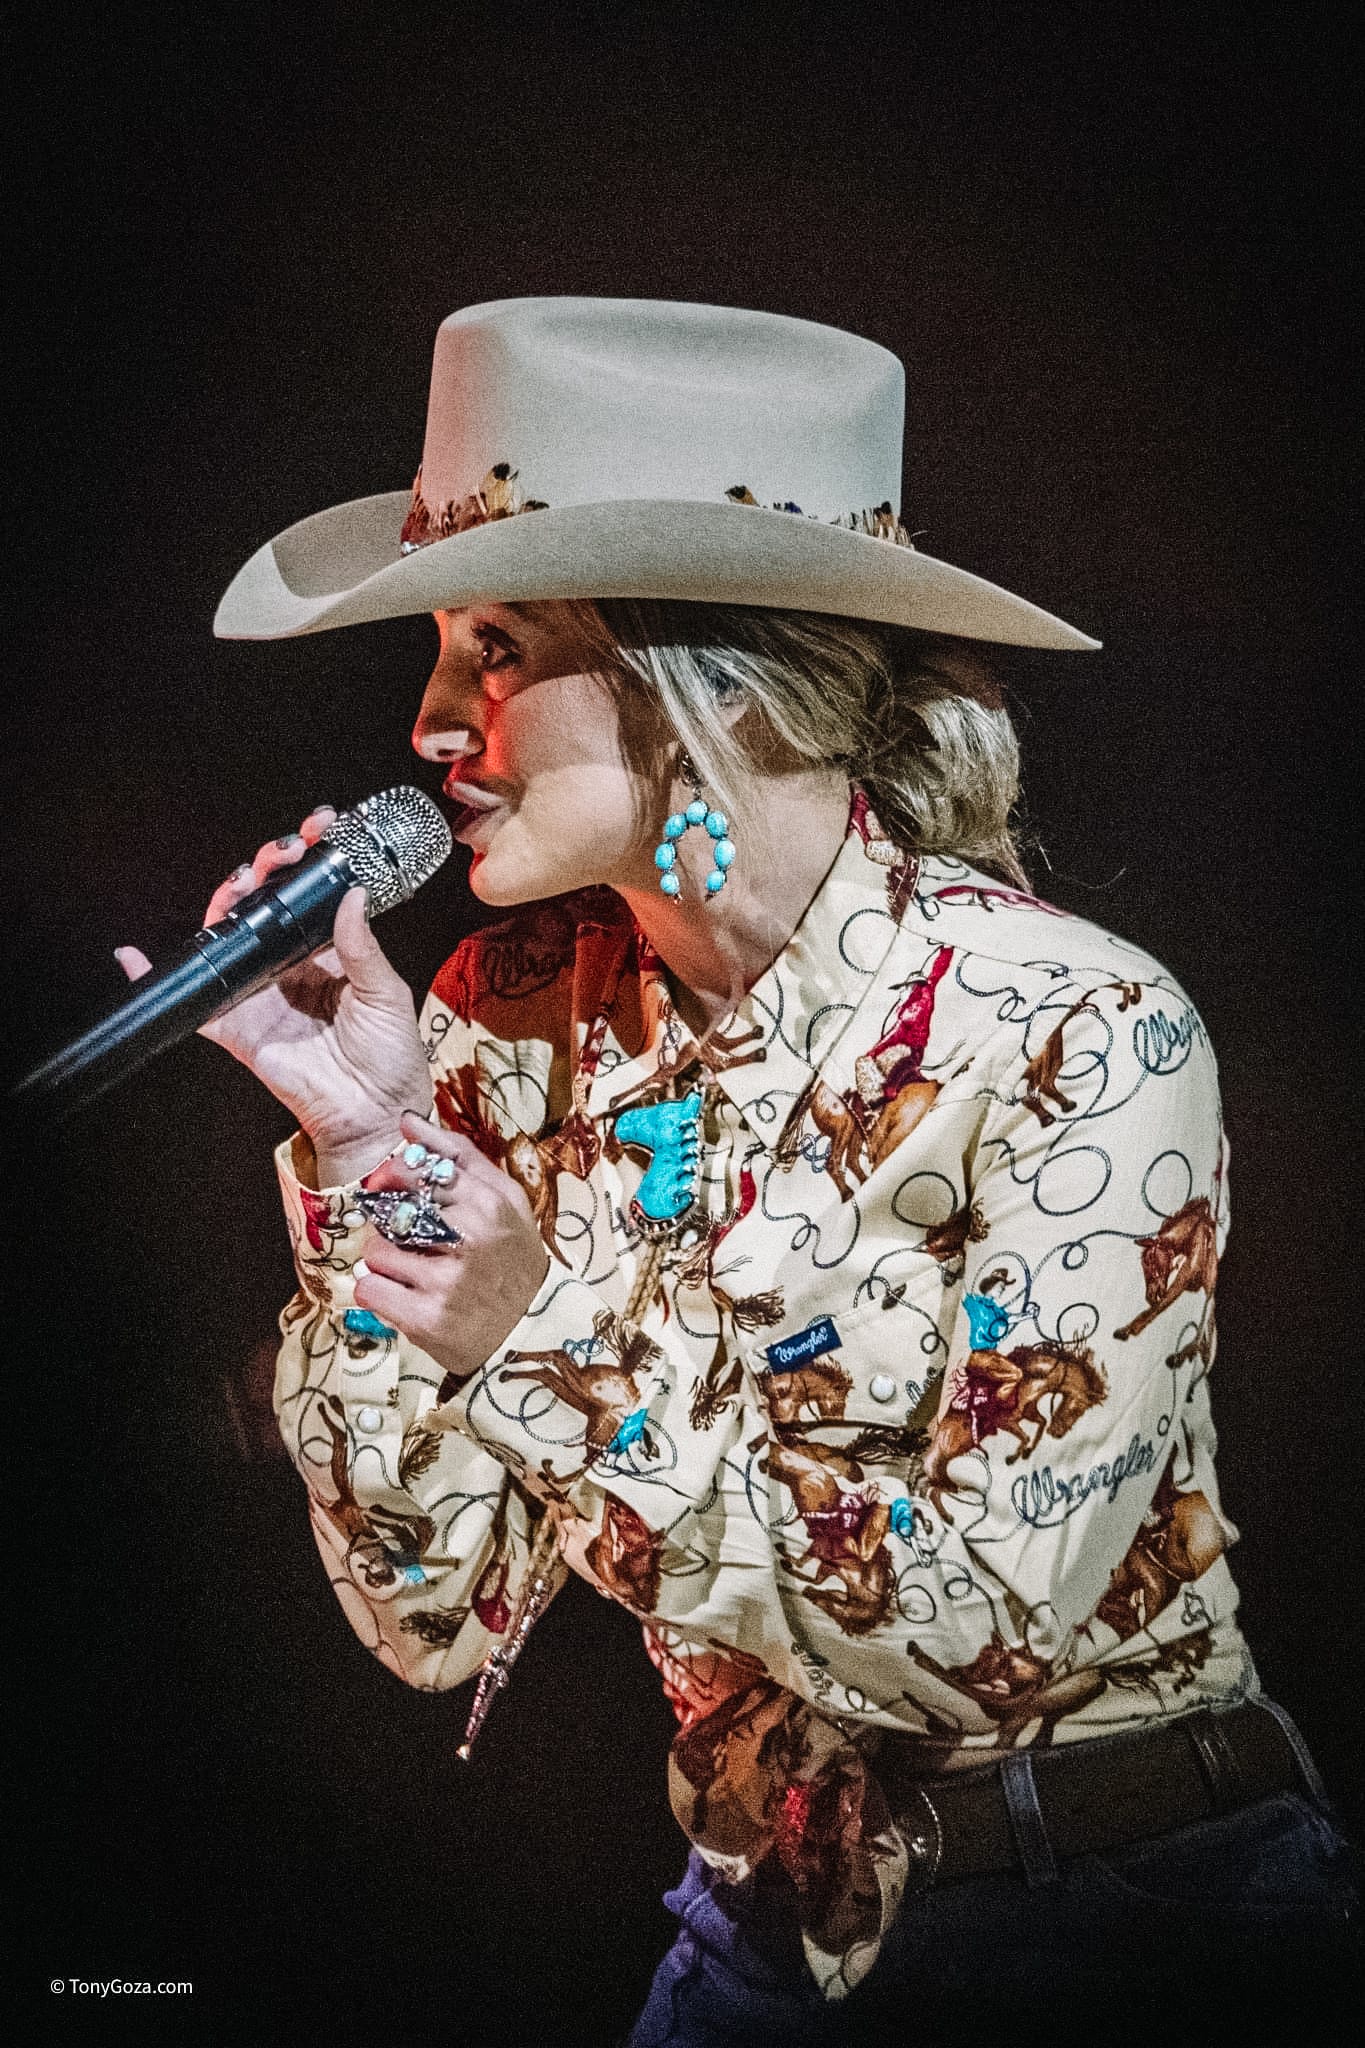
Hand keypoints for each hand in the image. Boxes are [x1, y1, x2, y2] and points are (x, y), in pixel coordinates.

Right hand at [116, 807, 432, 1181]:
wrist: (374, 1114)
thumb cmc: (392, 1057)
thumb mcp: (385, 993)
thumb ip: (361, 946)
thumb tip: (350, 895)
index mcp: (331, 954)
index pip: (311, 897)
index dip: (310, 861)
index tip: (318, 829)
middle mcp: (292, 967)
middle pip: (266, 908)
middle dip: (267, 870)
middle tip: (280, 853)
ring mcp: (261, 994)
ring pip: (230, 937)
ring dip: (228, 903)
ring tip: (241, 881)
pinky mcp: (236, 1027)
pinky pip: (194, 1000)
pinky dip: (158, 977)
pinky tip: (135, 956)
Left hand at [353, 1112, 549, 1379]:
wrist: (532, 1328)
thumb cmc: (511, 1256)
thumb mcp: (503, 1198)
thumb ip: (458, 1155)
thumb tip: (407, 1121)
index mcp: (489, 1203)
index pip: (419, 1171)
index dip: (394, 1177)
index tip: (392, 1186)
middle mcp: (470, 1239)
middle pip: (391, 1210)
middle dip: (388, 1222)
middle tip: (407, 1236)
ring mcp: (448, 1281)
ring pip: (376, 1251)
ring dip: (383, 1261)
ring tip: (410, 1270)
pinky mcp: (427, 1319)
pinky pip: (370, 1290)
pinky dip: (377, 1292)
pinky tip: (402, 1294)